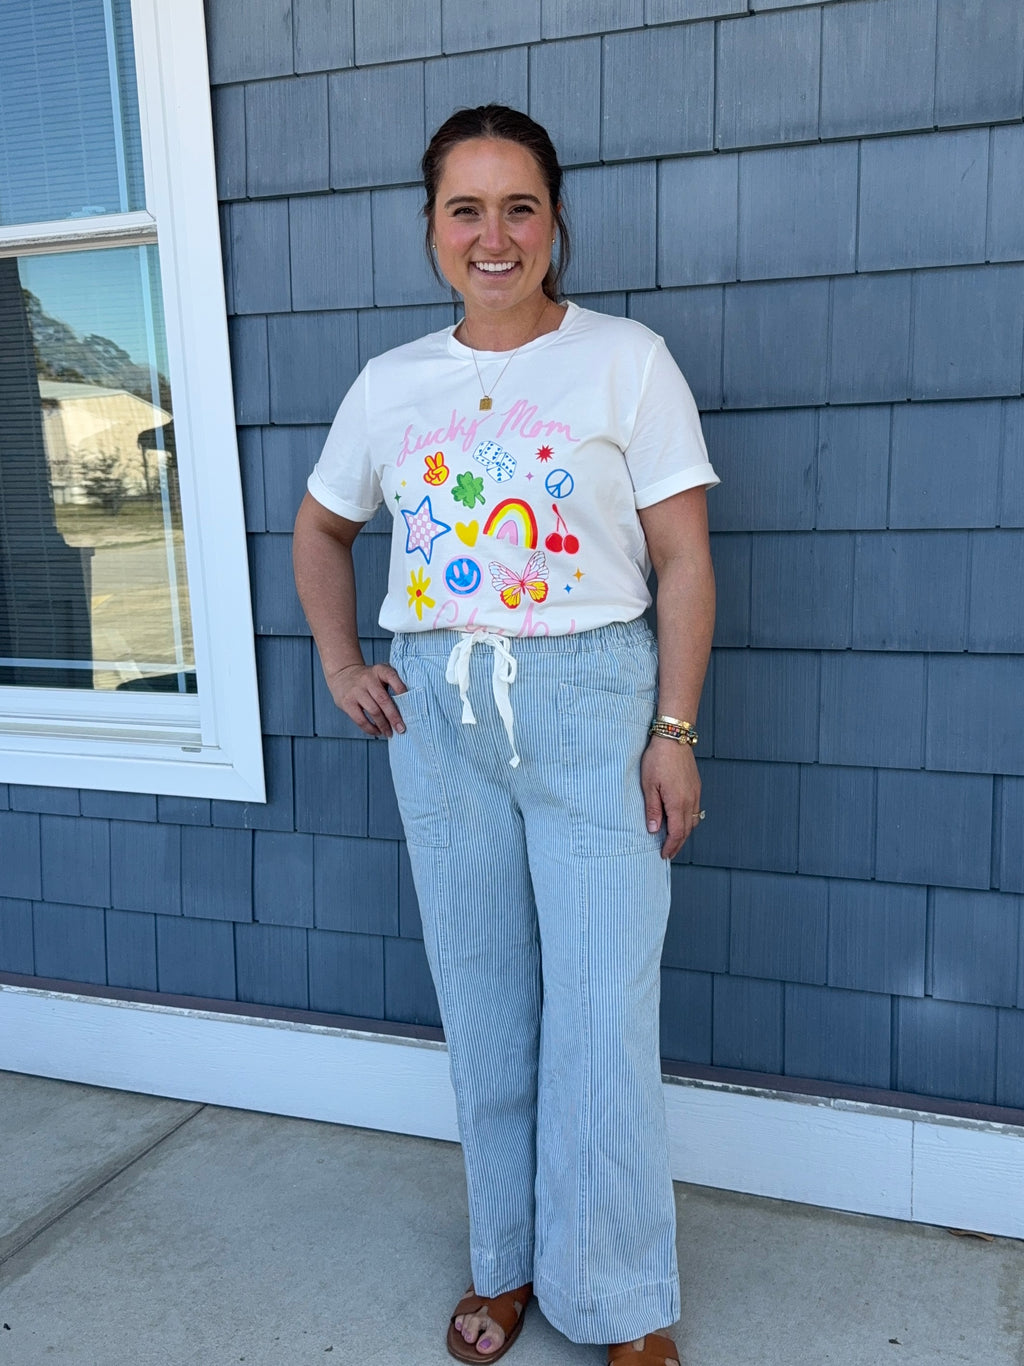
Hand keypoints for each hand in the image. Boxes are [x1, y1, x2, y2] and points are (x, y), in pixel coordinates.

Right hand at [326, 662, 406, 737]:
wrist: (342, 675)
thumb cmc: (368, 679)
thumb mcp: (380, 674)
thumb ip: (393, 684)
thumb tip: (409, 707)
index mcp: (379, 670)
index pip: (392, 677)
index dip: (401, 689)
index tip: (410, 704)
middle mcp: (367, 679)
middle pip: (383, 699)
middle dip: (394, 716)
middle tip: (401, 729)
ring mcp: (356, 691)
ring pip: (373, 711)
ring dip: (383, 725)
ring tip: (390, 733)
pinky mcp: (347, 702)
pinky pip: (360, 719)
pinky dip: (370, 728)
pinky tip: (377, 731)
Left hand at [640, 737, 701, 859]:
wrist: (674, 738)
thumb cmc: (658, 759)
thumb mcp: (649, 785)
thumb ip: (653, 809)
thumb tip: (654, 829)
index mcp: (678, 803)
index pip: (677, 833)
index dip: (671, 846)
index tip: (664, 854)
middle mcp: (690, 800)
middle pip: (687, 830)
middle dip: (678, 844)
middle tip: (669, 853)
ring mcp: (695, 793)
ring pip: (694, 820)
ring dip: (685, 833)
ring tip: (675, 840)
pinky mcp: (696, 786)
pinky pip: (696, 809)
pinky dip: (689, 820)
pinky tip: (681, 820)